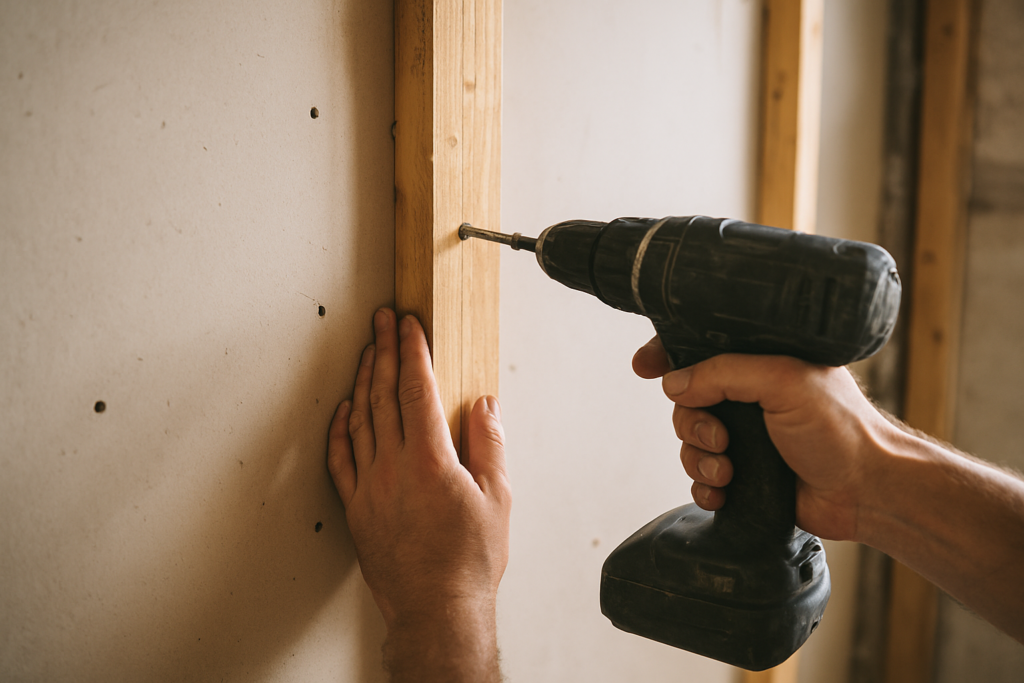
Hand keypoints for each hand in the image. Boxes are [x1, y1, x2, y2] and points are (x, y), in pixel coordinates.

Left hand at [327, 308, 509, 680]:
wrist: (436, 609)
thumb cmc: (468, 561)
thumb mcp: (497, 498)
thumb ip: (489, 445)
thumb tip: (484, 405)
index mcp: (430, 460)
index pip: (416, 389)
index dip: (412, 352)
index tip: (409, 326)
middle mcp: (393, 467)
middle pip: (382, 395)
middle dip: (383, 351)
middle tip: (382, 322)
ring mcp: (369, 487)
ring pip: (360, 420)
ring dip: (362, 381)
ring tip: (366, 353)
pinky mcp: (357, 508)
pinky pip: (341, 459)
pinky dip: (341, 429)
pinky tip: (345, 411)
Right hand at [633, 336, 896, 541]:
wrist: (868, 491)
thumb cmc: (841, 429)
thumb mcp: (783, 380)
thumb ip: (725, 373)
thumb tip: (674, 382)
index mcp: (759, 365)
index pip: (701, 350)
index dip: (667, 356)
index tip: (644, 367)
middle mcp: (749, 399)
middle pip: (687, 402)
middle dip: (692, 423)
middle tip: (720, 438)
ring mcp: (746, 440)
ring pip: (690, 443)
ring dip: (700, 459)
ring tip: (728, 471)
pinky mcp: (745, 478)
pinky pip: (701, 479)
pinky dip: (705, 487)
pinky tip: (723, 492)